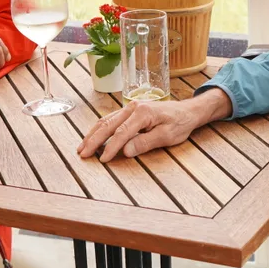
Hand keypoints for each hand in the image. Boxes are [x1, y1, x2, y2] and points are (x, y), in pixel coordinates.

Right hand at [76, 88, 231, 161]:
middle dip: (94, 140)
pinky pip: (110, 119)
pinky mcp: (129, 111)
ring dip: (93, 134)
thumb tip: (126, 151)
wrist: (187, 111)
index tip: (103, 160)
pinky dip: (99, 129)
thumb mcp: (167, 136)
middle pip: (108, 124)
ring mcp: (129, 108)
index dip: (111, 147)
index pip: (122, 133)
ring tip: (82, 147)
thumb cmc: (179, 124)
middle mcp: (132, 107)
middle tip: (82, 154)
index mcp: (143, 113)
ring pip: (106, 121)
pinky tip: (92, 138)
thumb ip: (145, 142)